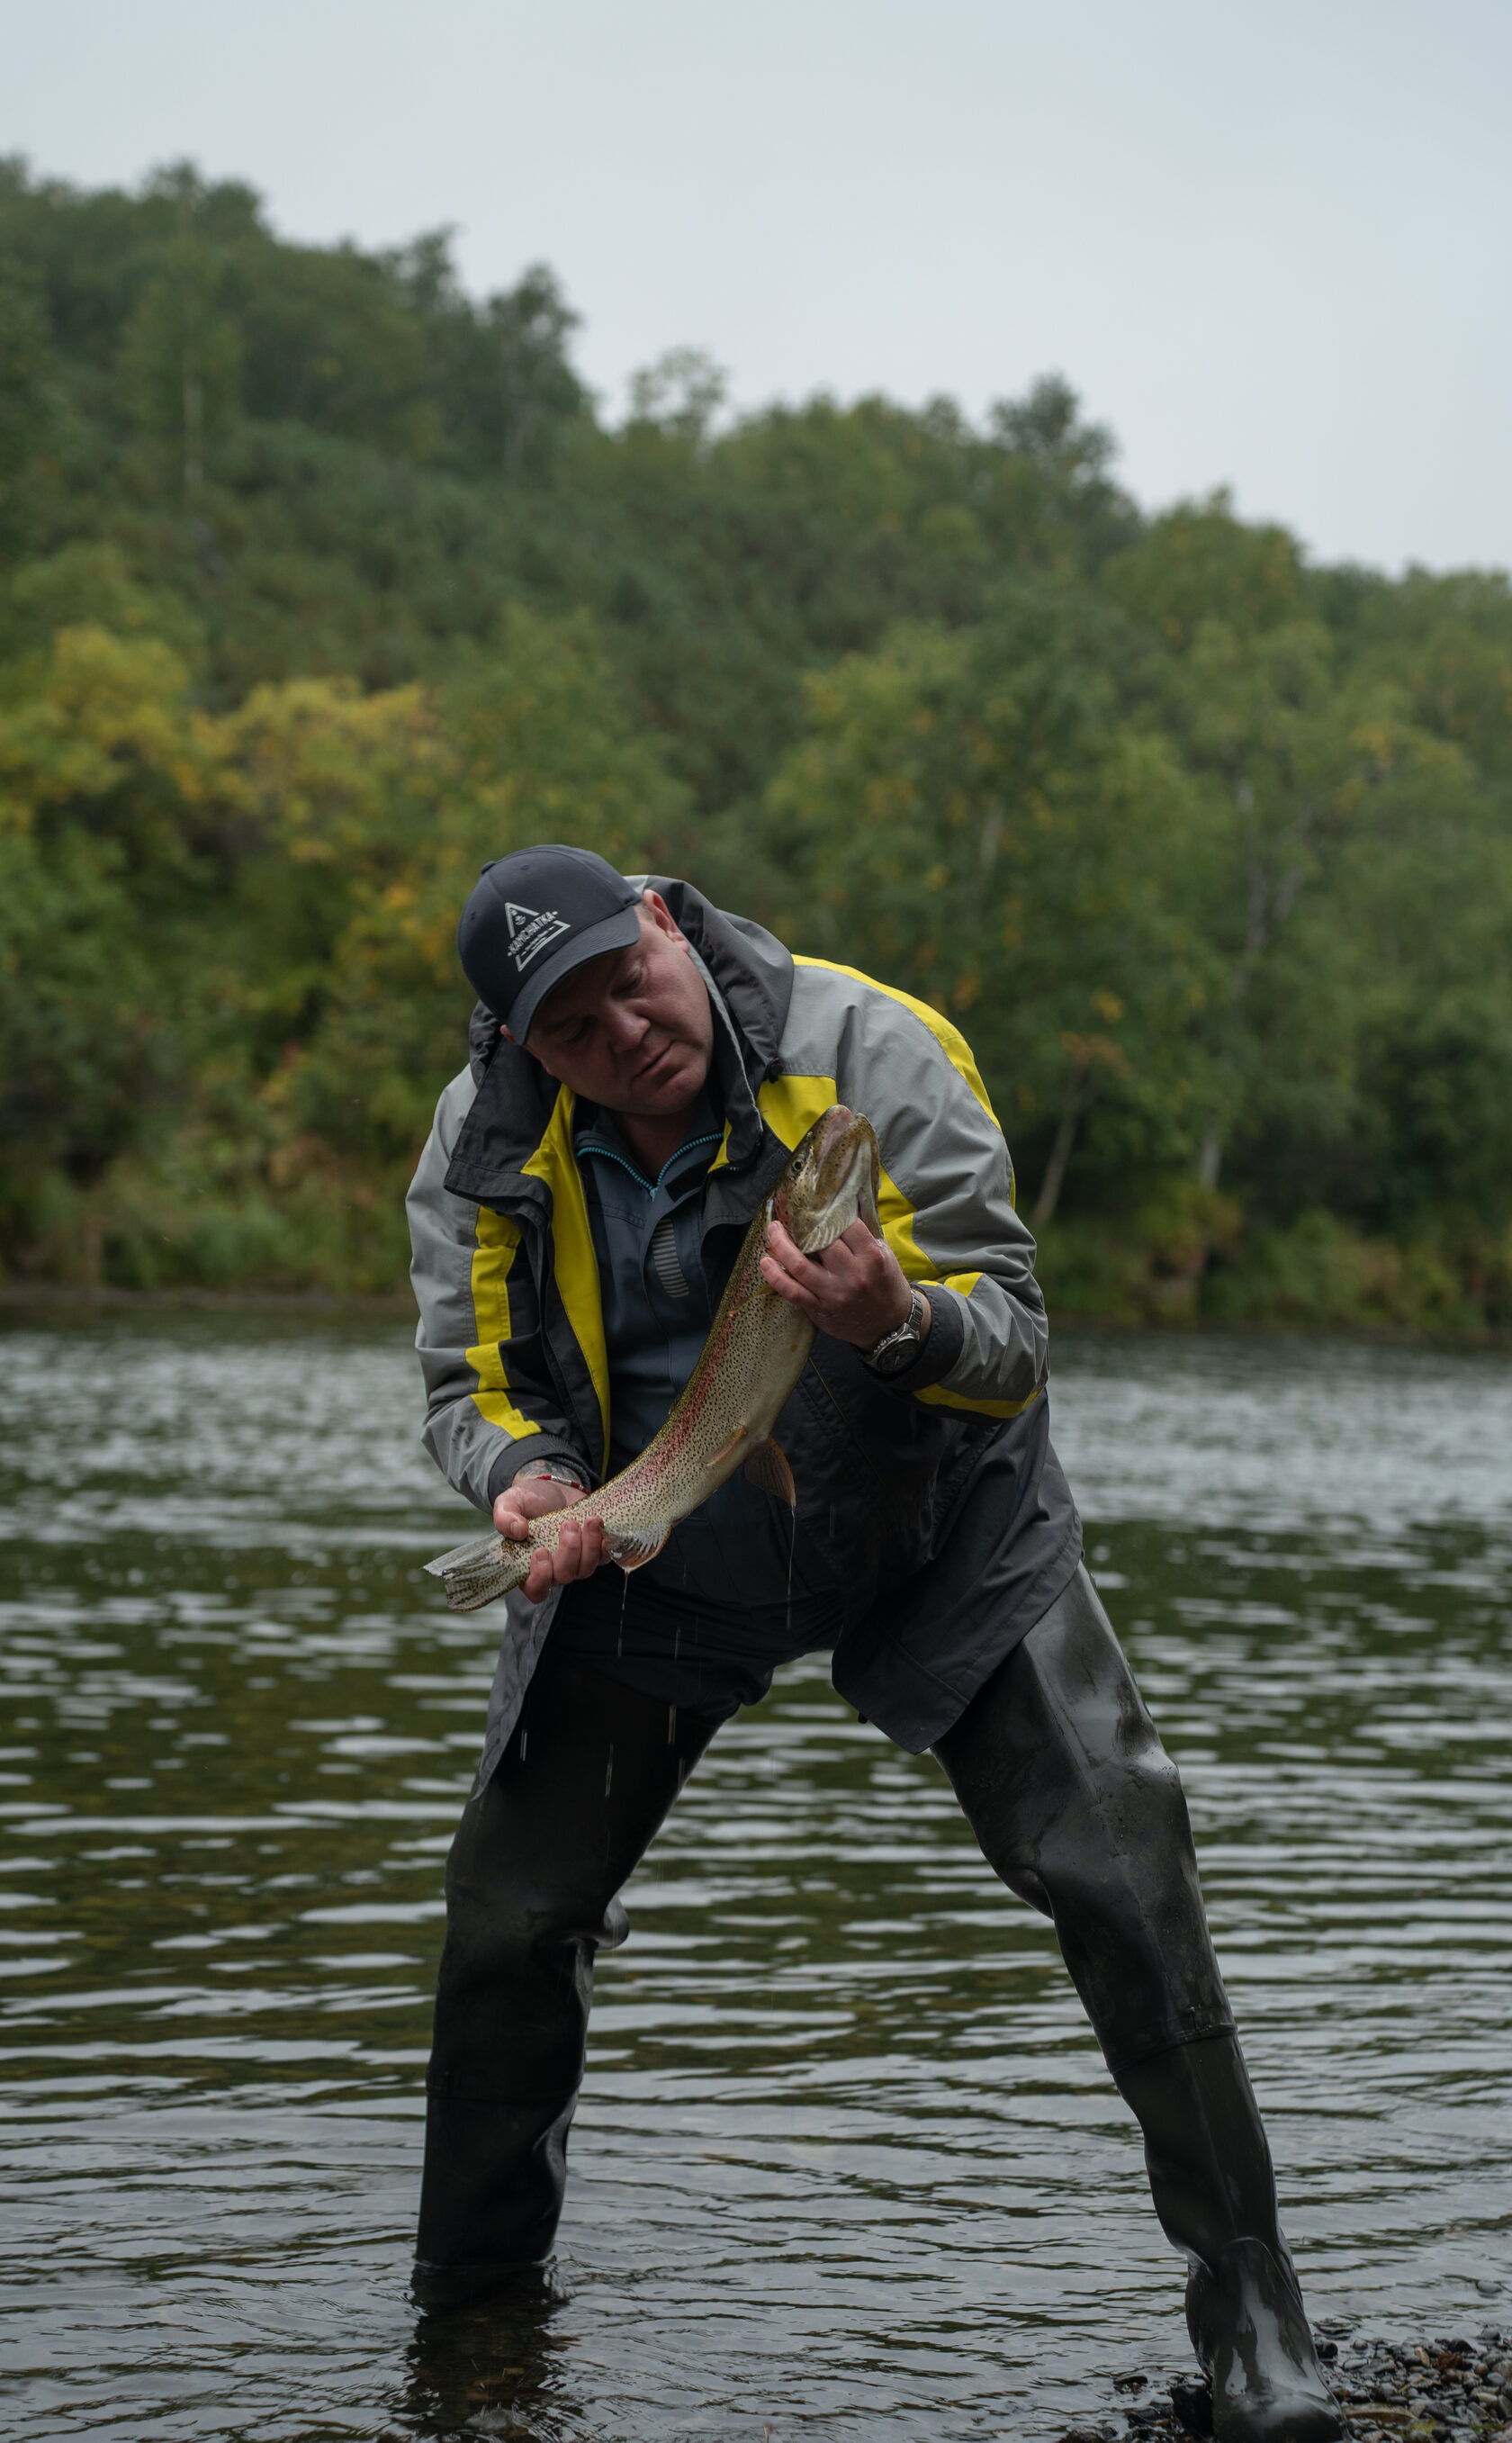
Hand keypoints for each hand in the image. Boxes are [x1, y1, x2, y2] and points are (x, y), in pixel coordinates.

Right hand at [492, 1475, 606, 1604]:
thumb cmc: (528, 1500)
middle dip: (569, 1552)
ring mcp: (575, 1562)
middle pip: (564, 1577)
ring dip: (589, 1546)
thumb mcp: (509, 1503)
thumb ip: (504, 1518)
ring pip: (586, 1569)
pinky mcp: (593, 1550)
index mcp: (528, 1565)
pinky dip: (605, 1546)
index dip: (540, 1578)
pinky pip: (604, 1558)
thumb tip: (518, 1531)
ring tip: (589, 1520)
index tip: (541, 1552)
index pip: (535, 1590)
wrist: (552, 1487)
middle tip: (568, 1524)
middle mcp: (553, 1569)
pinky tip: (601, 1528)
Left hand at [761, 1217, 928, 1350]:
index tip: (817, 1207)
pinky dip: (775, 1277)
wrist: (888, 1324)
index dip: (829, 1213)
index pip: (846, 1226)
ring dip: (781, 1245)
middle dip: (803, 1226)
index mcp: (872, 1257)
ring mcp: (834, 1293)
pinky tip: (765, 1263)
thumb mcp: (884, 1255)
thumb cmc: (885, 1284)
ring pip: (800, 1265)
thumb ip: (863, 1235)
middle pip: (821, 1243)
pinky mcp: (820, 1309)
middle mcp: (853, 1274)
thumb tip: (840, 1207)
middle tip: (791, 1216)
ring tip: (773, 1231)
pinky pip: (792, 1292)